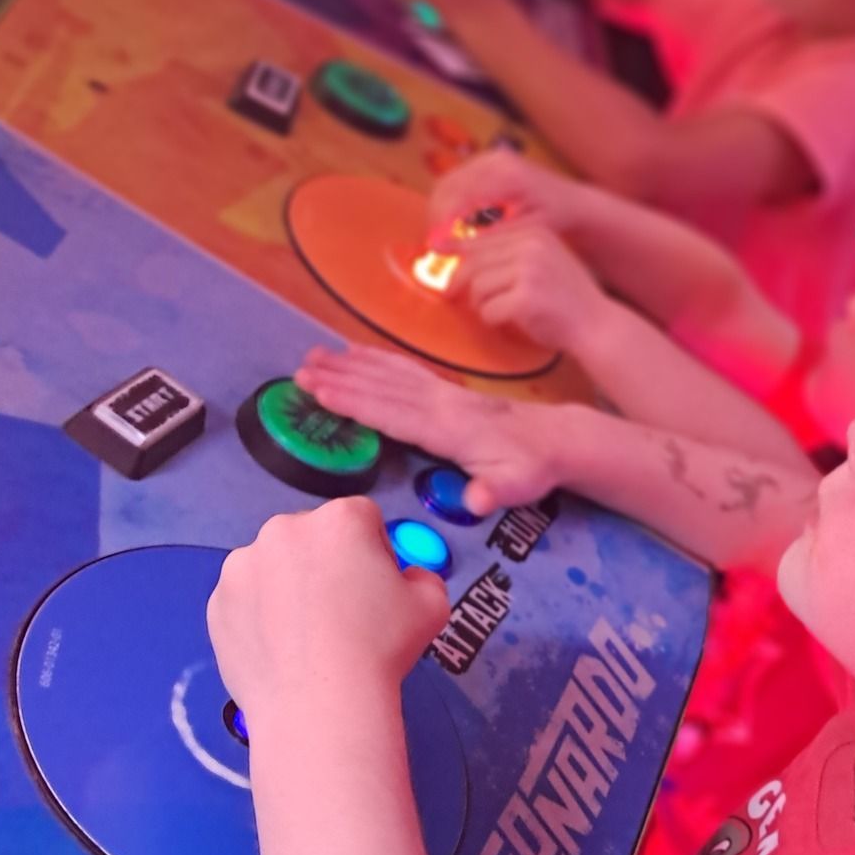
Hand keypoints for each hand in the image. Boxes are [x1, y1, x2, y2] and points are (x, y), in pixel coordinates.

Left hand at [207, 499, 449, 713]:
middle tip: (340, 614)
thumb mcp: (431, 606)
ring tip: (305, 636)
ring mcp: (243, 565)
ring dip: (288, 586)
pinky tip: (280, 649)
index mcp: (340, 519)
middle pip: (313, 537)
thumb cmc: (381, 649)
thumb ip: (422, 578)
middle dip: (326, 565)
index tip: (375, 591)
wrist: (318, 704)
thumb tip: (407, 579)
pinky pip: (246, 599)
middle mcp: (285, 529)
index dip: (374, 554)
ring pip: (273, 566)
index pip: (363, 519)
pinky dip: (259, 616)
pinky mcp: (218, 601)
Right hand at [294, 345, 558, 515]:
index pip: (393, 412)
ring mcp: (443, 393)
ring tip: (313, 356)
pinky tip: (354, 353)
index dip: (355, 403)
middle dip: (340, 379)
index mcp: (449, 427)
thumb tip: (477, 501)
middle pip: (382, 387)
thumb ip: (495, 492)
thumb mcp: (519, 485)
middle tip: (299, 372)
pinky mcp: (445, 391)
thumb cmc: (531, 467)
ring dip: (350, 365)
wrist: (555, 439)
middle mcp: (441, 403)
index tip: (320, 393)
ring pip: (388, 373)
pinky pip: (404, 369)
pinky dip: (376, 359)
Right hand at [426, 149, 589, 244]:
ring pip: (446, 184)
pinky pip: (456, 182)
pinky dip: (450, 204)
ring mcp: (490, 158)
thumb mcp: (522, 233)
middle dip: (436, 218)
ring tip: (445, 238)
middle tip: (436, 245)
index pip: (457, 196)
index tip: (436, 247)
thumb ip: (484, 239)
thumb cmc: (553, 221)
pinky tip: (456, 226)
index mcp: (506, 175)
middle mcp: (495, 160)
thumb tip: (445, 247)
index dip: (441, 224)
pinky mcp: (487, 163)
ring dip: (440, 211)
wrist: (574, 203)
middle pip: (445, 187)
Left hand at [449, 218, 605, 351]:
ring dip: (482, 305)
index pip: (484, 237)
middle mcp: (532, 245)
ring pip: (478, 287)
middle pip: (475, 261)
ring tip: (501, 312)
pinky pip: (489, 310)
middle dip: (460, 282)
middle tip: (449, 295)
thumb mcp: (541, 262)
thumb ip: (508, 254)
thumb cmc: (564, 299)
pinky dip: (494, 320)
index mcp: (535, 232)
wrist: (598, 325)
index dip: (457, 247)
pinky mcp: (526, 298)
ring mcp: (530, 270)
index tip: (437, 250)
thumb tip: (456, 249)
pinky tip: (512, 322)